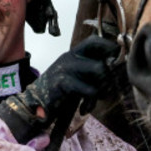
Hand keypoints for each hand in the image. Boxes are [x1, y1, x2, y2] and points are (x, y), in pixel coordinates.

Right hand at [0, 36, 117, 142]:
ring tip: (95, 100)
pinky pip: (90, 90)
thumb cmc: (57, 91)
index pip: (94, 41)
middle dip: (110, 75)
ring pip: (99, 70)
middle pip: (102, 56)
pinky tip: (85, 109)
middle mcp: (70, 57)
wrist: (33, 104)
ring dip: (103, 89)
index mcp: (73, 54)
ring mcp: (67, 68)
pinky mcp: (64, 82)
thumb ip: (89, 71)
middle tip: (106, 89)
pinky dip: (91, 102)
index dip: (109, 47)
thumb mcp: (74, 76)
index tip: (116, 60)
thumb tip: (114, 68)